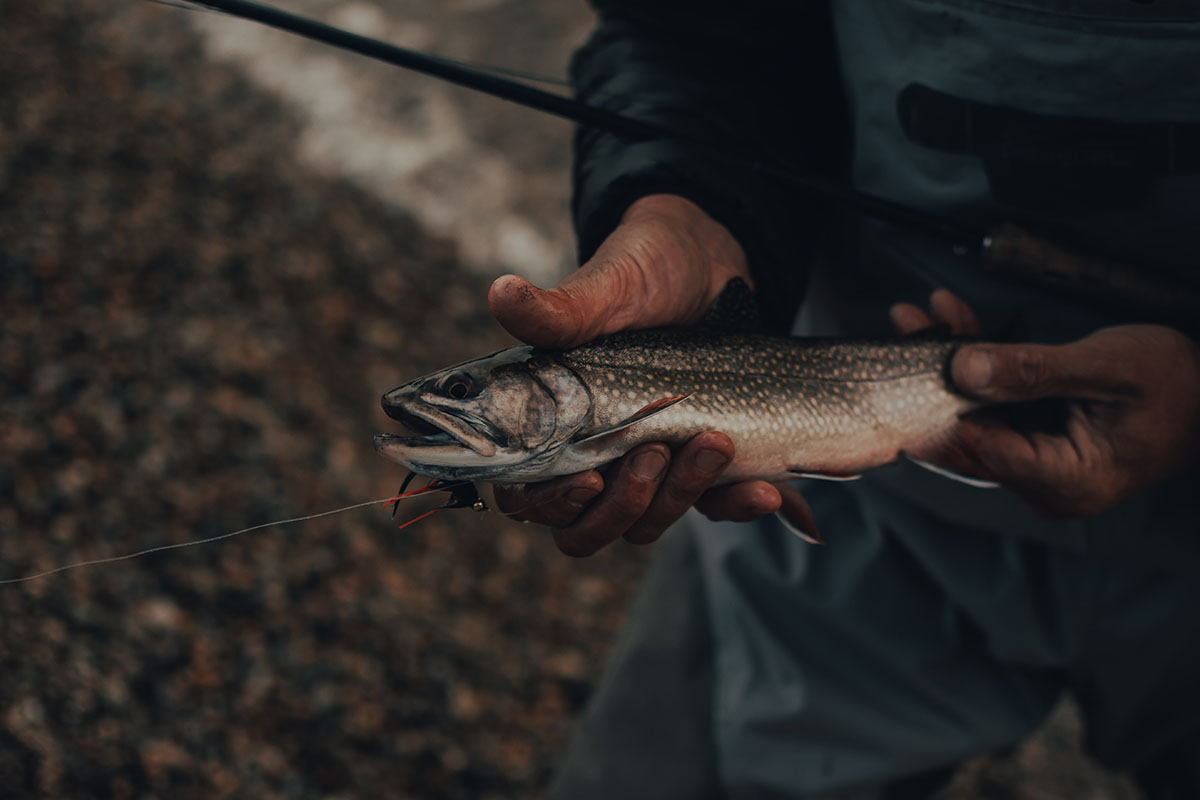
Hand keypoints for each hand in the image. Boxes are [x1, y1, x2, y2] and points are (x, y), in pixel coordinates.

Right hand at [487, 194, 783, 555]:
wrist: (711, 260)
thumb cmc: (642, 270)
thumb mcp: (604, 291)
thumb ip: (555, 311)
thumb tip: (500, 293)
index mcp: (549, 423)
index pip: (528, 497)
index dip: (553, 504)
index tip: (589, 476)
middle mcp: (591, 453)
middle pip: (587, 528)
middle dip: (624, 504)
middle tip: (654, 451)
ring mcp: (647, 464)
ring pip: (647, 523)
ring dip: (680, 496)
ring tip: (714, 441)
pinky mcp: (699, 465)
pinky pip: (714, 508)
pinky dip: (739, 506)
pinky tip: (767, 491)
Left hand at [892, 290, 1199, 518]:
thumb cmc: (1176, 384)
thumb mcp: (1106, 367)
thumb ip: (1035, 370)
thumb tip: (965, 368)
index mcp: (1068, 482)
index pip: (984, 450)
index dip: (942, 405)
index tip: (916, 357)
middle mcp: (1045, 484)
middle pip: (971, 431)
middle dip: (937, 374)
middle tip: (908, 325)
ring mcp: (1038, 465)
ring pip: (976, 414)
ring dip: (952, 362)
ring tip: (922, 316)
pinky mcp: (1035, 442)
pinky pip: (994, 405)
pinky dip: (976, 365)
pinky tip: (955, 323)